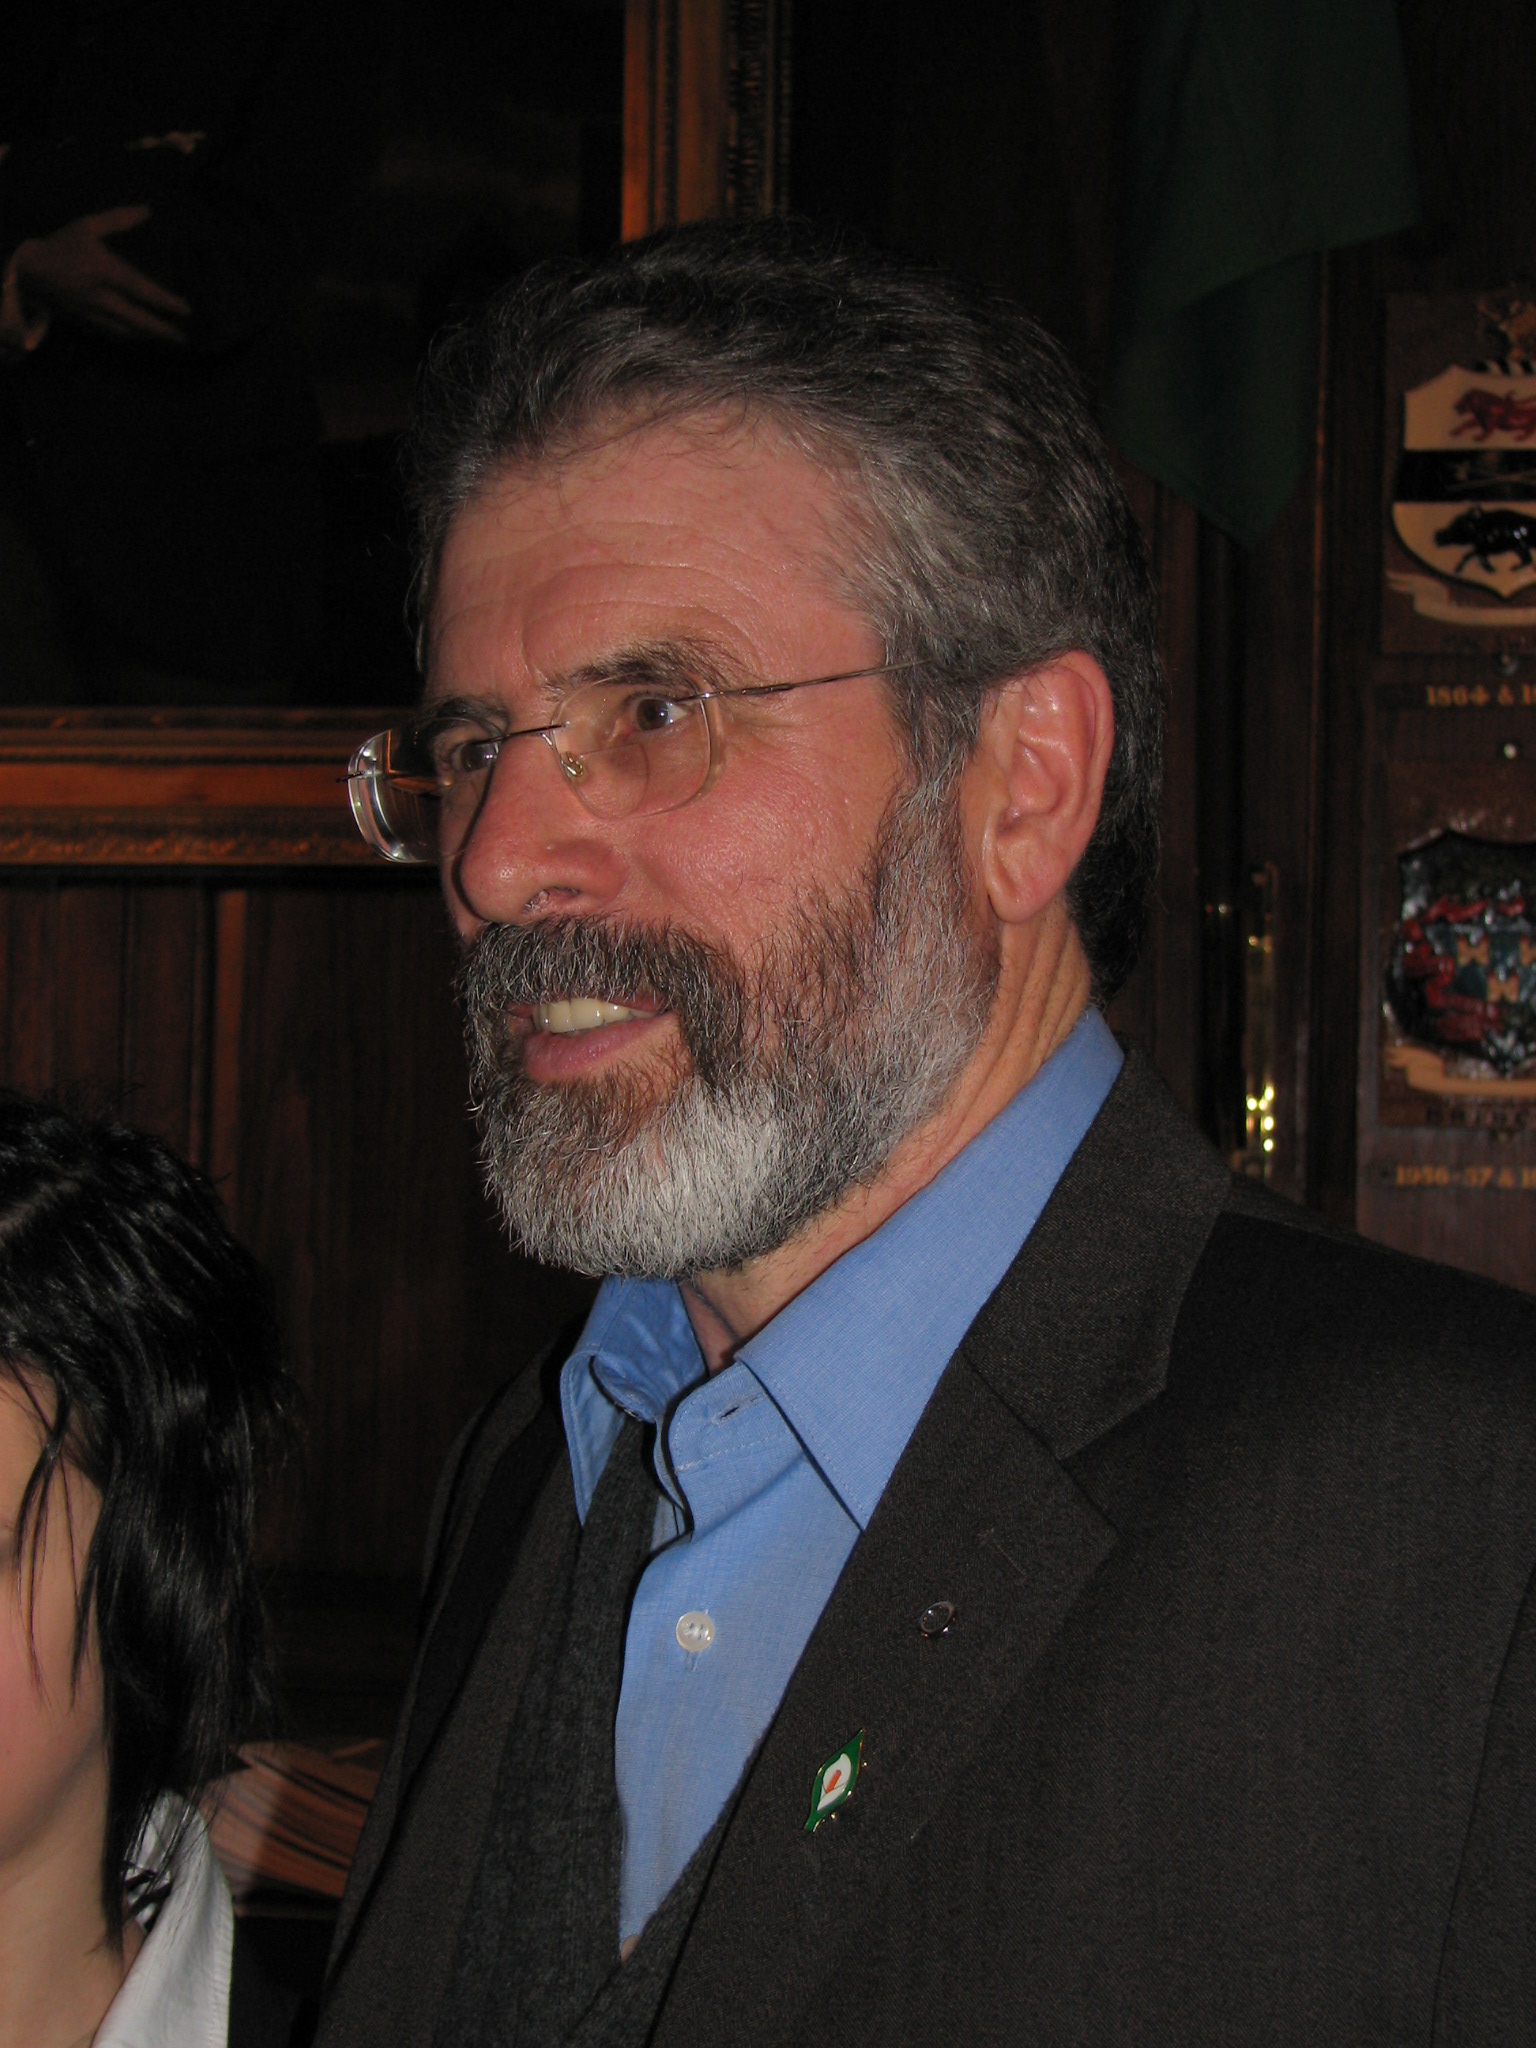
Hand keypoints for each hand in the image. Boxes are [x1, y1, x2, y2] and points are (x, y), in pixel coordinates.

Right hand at [11, 205, 190, 343]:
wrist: (28, 271)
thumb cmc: (60, 245)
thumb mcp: (87, 226)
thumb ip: (118, 220)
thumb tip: (147, 211)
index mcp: (105, 271)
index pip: (141, 289)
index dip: (165, 301)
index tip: (186, 310)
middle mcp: (101, 296)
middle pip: (139, 320)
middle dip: (163, 331)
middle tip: (184, 339)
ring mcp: (92, 313)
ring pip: (127, 331)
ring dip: (149, 336)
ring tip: (167, 339)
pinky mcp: (85, 322)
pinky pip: (112, 333)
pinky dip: (129, 336)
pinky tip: (139, 336)